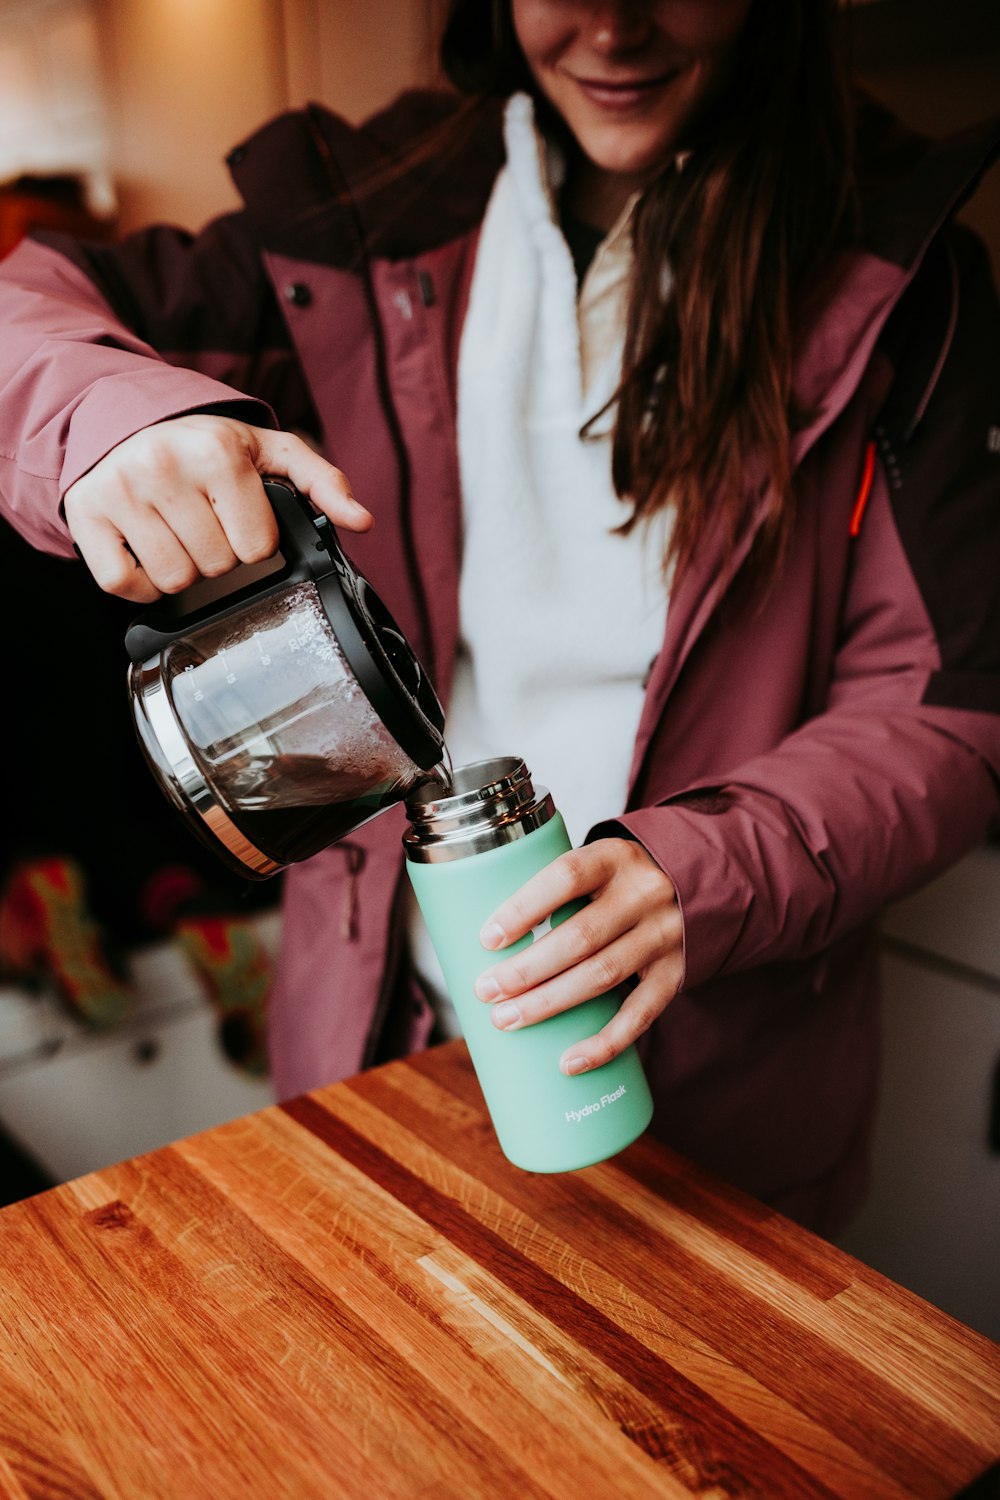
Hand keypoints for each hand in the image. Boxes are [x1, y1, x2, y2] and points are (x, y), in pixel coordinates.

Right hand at [63, 414, 372, 602]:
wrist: (126, 423)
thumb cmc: (205, 447)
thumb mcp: (268, 451)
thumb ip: (322, 482)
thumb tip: (362, 521)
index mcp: (217, 452)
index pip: (257, 547)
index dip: (253, 541)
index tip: (238, 517)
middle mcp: (163, 467)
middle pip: (217, 568)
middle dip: (219, 555)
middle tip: (204, 523)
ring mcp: (120, 492)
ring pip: (174, 582)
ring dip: (183, 571)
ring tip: (177, 533)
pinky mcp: (85, 515)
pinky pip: (123, 585)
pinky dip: (139, 584)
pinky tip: (147, 550)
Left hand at [474, 838, 682, 1075]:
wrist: (698, 883)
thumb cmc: (620, 880)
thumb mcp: (597, 864)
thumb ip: (555, 889)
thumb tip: (488, 936)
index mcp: (615, 859)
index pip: (566, 877)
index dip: (524, 907)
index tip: (487, 938)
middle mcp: (644, 894)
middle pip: (580, 937)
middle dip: (527, 969)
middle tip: (486, 990)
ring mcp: (664, 935)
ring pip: (602, 976)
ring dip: (549, 1003)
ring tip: (507, 1018)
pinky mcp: (674, 974)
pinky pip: (639, 1014)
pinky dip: (603, 1043)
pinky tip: (569, 1061)